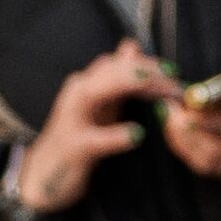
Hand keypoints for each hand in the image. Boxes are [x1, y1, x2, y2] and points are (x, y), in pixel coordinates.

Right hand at [8, 44, 176, 216]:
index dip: (148, 63)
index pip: (119, 62)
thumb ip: (119, 78)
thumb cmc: (79, 136)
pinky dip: (114, 135)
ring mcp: (72, 119)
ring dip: (126, 84)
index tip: (175, 71)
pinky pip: (94, 139)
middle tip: (174, 78)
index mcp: (89, 82)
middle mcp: (78, 93)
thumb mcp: (102, 105)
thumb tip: (132, 46)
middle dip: (144, 70)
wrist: (46, 174)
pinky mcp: (73, 147)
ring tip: (155, 86)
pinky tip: (136, 135)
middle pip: (110, 69)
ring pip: (95, 91)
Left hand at [159, 97, 220, 177]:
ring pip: (208, 161)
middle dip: (186, 131)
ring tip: (169, 119)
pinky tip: (177, 132)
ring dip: (183, 142)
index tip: (183, 104)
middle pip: (214, 149)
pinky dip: (189, 150)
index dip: (205, 119)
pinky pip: (209, 165)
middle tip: (168, 109)